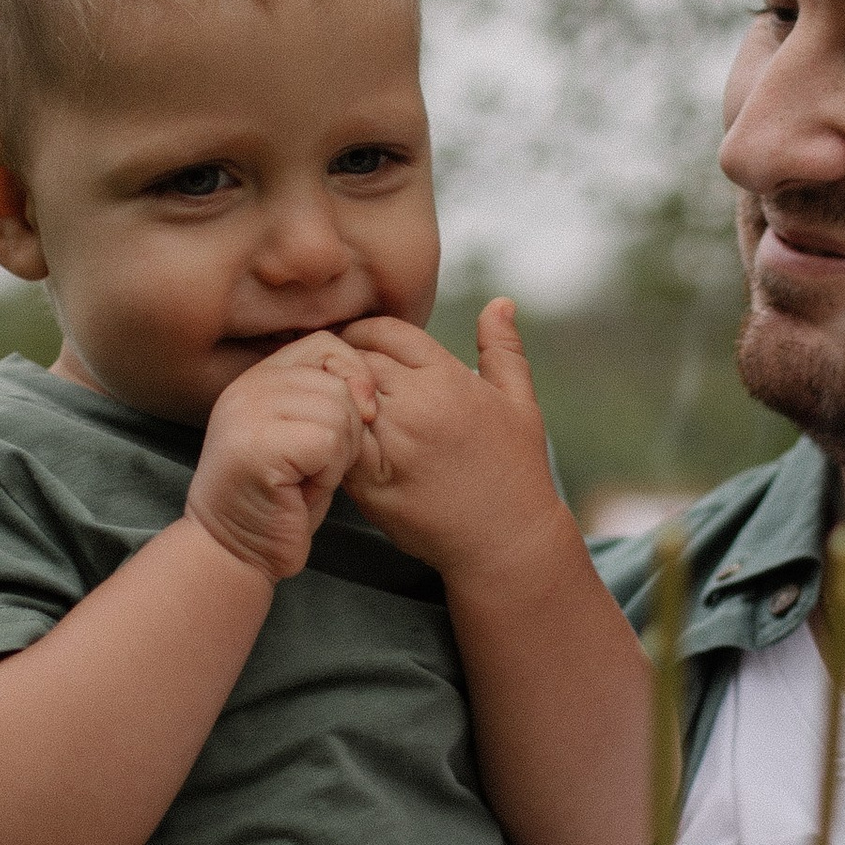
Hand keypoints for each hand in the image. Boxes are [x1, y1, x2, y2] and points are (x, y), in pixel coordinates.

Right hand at [186, 335, 374, 579]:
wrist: (234, 550)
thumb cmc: (278, 500)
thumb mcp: (305, 437)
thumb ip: (327, 401)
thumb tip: (370, 388)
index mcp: (259, 378)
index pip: (326, 344)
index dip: (355, 376)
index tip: (362, 417)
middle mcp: (249, 386)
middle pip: (338, 381)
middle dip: (349, 429)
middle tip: (319, 466)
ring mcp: (249, 412)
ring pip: (338, 410)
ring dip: (339, 454)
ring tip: (309, 478)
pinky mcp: (259, 443)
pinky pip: (328, 441)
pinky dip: (328, 472)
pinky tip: (303, 490)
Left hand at [343, 299, 569, 580]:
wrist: (506, 543)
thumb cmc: (516, 471)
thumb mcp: (520, 404)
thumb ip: (503, 350)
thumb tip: (499, 301)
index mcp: (449, 380)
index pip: (387, 332)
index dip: (367, 332)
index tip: (358, 343)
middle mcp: (417, 408)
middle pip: (357, 361)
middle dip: (343, 360)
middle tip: (334, 369)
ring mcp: (391, 447)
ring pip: (339, 399)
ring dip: (330, 396)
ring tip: (324, 398)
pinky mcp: (371, 483)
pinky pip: (334, 444)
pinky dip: (328, 434)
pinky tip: (331, 435)